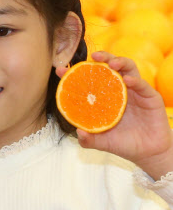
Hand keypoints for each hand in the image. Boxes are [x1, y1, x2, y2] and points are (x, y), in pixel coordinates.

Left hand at [57, 51, 172, 178]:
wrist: (147, 152)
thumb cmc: (122, 143)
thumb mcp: (102, 143)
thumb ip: (89, 139)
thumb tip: (79, 132)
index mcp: (104, 96)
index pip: (90, 79)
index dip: (76, 72)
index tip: (61, 70)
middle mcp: (118, 89)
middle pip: (110, 66)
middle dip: (103, 57)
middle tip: (94, 57)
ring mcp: (135, 91)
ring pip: (128, 68)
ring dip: (120, 62)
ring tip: (111, 63)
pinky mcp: (150, 97)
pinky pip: (143, 84)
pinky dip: (135, 80)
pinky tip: (128, 81)